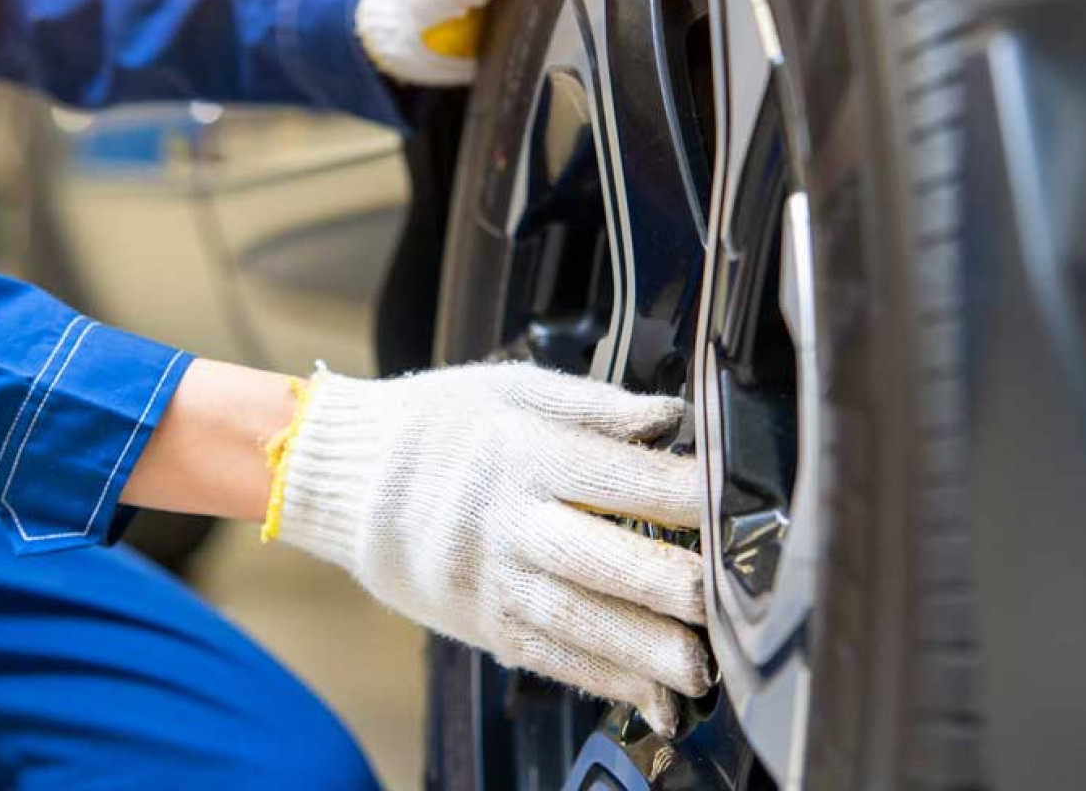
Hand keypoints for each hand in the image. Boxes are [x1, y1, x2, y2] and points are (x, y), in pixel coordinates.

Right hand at [267, 362, 711, 733]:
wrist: (348, 479)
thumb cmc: (435, 424)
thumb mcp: (511, 388)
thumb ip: (595, 406)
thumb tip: (670, 418)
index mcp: (521, 452)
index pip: (617, 477)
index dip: (684, 494)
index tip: (737, 506)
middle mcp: (507, 521)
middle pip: (598, 559)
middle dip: (670, 586)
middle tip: (728, 603)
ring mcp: (491, 579)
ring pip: (577, 621)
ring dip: (644, 649)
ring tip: (701, 670)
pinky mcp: (482, 621)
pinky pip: (548, 656)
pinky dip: (602, 679)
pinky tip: (649, 696)